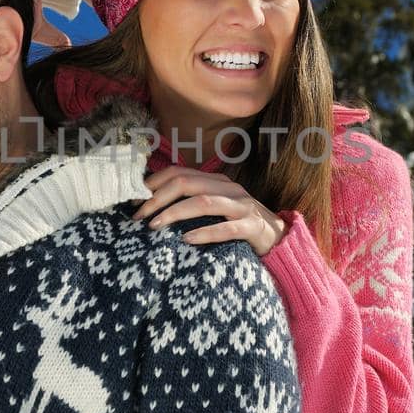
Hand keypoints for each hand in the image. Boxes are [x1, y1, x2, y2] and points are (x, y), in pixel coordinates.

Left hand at [133, 165, 287, 255]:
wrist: (279, 239)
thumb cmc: (238, 225)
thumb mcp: (215, 209)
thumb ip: (191, 203)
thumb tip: (153, 206)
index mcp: (216, 181)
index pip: (179, 172)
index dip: (154, 183)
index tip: (134, 200)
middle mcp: (228, 188)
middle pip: (186, 184)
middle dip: (158, 199)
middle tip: (138, 216)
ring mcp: (242, 206)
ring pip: (204, 202)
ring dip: (175, 213)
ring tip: (155, 225)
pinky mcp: (252, 227)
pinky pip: (226, 228)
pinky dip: (205, 232)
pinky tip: (187, 239)